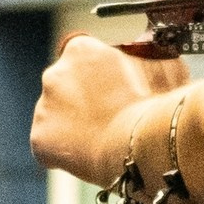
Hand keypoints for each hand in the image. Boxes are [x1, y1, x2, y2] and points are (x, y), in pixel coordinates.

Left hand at [31, 35, 190, 187]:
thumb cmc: (155, 104)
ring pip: (59, 115)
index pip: (86, 58)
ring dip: (76, 124)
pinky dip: (67, 151)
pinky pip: (52, 145)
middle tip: (111, 116)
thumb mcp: (163, 67)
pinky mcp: (40, 139)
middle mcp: (54, 74)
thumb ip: (148, 57)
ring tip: (104, 137)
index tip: (116, 90)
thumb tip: (151, 55)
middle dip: (86, 99)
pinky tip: (90, 154)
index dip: (103, 75)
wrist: (141, 144)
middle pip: (68, 86)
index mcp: (81, 49)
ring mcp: (43, 108)